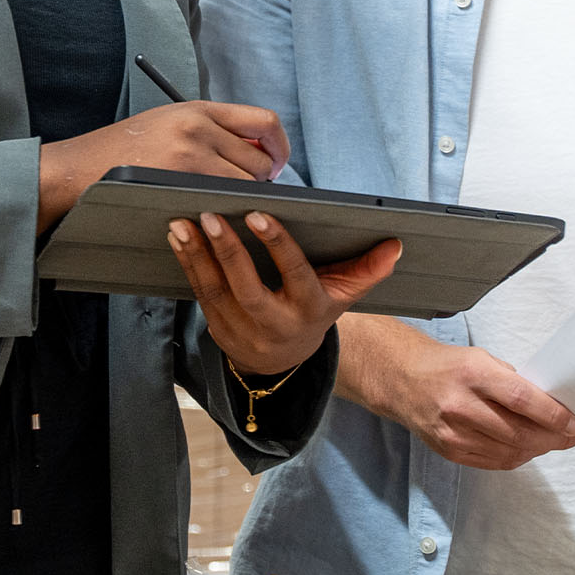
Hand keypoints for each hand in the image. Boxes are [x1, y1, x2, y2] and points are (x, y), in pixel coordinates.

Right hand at [38, 101, 290, 229]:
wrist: (80, 168)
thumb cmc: (124, 149)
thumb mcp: (170, 122)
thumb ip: (211, 129)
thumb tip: (256, 149)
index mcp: (199, 109)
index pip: (263, 121)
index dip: (279, 146)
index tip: (276, 162)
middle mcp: (198, 127)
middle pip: (260, 159)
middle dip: (261, 179)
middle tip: (243, 189)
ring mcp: (189, 157)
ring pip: (246, 184)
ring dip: (242, 196)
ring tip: (220, 199)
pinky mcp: (178, 183)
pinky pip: (222, 200)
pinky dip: (223, 209)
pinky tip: (206, 210)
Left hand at [167, 208, 401, 379]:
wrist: (285, 359)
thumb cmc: (314, 311)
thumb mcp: (343, 295)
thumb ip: (367, 270)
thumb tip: (394, 245)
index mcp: (309, 310)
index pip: (294, 274)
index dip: (277, 244)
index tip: (258, 215)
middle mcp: (276, 325)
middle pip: (248, 289)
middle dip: (227, 251)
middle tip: (210, 215)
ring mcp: (245, 332)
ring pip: (217, 293)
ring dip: (197, 257)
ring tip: (183, 224)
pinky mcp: (220, 331)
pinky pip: (201, 296)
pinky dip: (188, 265)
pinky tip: (179, 239)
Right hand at [336, 314, 574, 469]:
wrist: (402, 381)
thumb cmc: (449, 366)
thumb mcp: (482, 359)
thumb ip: (514, 382)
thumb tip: (552, 407)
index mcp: (473, 373)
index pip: (521, 399)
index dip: (553, 416)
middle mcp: (460, 405)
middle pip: (518, 432)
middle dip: (553, 438)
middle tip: (574, 435)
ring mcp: (453, 433)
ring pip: (509, 452)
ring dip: (538, 450)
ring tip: (555, 442)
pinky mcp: (449, 451)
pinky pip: (494, 461)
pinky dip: (517, 457)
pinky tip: (529, 448)